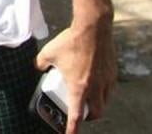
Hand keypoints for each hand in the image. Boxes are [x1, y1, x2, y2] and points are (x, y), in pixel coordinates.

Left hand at [35, 18, 116, 133]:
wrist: (93, 27)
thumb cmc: (71, 41)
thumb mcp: (49, 52)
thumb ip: (40, 63)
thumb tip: (38, 67)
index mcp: (79, 87)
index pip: (76, 115)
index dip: (72, 128)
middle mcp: (95, 88)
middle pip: (96, 113)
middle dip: (88, 117)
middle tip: (81, 114)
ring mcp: (106, 80)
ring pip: (105, 102)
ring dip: (97, 105)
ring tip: (89, 99)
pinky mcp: (113, 72)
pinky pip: (110, 88)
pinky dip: (104, 91)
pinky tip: (98, 83)